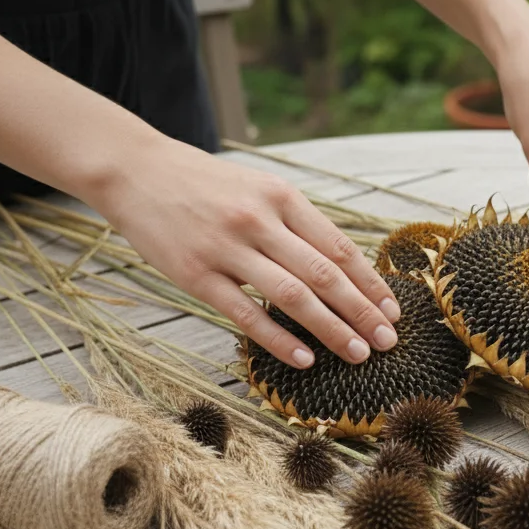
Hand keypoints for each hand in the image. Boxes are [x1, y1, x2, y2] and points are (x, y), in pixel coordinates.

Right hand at [87, 137, 399, 368]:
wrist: (135, 170)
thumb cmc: (204, 184)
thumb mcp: (257, 189)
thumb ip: (296, 225)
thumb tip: (343, 268)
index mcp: (281, 197)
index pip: (338, 247)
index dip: (370, 283)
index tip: (393, 311)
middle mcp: (259, 221)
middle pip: (324, 274)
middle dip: (363, 312)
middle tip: (389, 341)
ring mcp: (226, 248)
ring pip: (293, 296)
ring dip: (331, 329)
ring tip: (358, 354)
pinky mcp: (195, 274)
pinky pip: (246, 314)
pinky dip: (279, 339)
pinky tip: (305, 358)